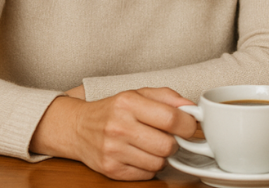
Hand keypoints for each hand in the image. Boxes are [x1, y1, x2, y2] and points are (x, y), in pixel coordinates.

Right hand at [31, 87, 197, 180]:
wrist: (77, 127)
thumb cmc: (113, 110)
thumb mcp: (138, 94)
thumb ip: (168, 97)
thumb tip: (191, 108)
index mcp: (128, 103)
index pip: (171, 118)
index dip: (188, 125)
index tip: (189, 125)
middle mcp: (119, 126)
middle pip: (167, 145)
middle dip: (174, 142)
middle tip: (167, 137)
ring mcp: (113, 150)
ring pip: (159, 162)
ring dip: (161, 156)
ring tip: (151, 145)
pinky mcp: (110, 169)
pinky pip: (146, 174)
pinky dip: (148, 167)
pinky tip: (140, 155)